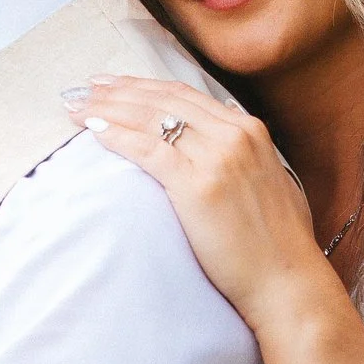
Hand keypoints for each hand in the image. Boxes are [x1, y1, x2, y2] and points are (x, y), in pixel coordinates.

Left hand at [66, 76, 339, 332]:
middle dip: (119, 90)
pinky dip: (117, 136)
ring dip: (109, 108)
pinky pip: (147, 150)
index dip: (145, 86)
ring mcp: (218, 157)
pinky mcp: (198, 185)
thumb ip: (246, 151)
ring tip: (78, 106)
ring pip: (152, 119)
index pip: (186, 95)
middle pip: (164, 100)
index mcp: (250, 130)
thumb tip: (226, 125)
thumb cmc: (276, 242)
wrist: (285, 280)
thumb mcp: (270, 179)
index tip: (115, 83)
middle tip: (85, 87)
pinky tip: (93, 130)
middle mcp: (235, 135)